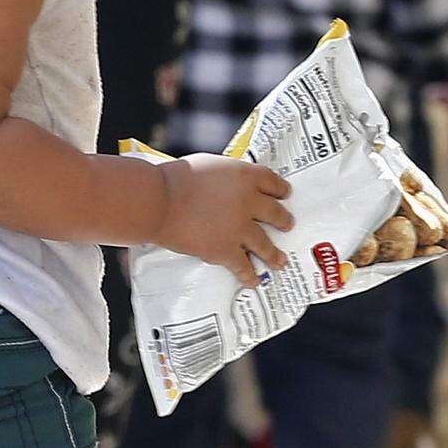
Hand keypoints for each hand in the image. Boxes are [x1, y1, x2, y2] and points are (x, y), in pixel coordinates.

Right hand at [151, 154, 294, 286]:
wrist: (160, 201)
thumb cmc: (175, 179)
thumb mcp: (209, 166)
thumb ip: (224, 178)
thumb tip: (224, 185)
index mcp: (245, 176)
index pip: (272, 182)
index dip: (281, 189)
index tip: (285, 194)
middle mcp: (249, 202)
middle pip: (275, 213)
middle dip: (283, 220)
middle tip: (287, 225)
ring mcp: (240, 228)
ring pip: (265, 244)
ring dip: (274, 254)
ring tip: (280, 261)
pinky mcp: (226, 250)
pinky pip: (243, 266)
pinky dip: (249, 275)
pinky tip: (254, 281)